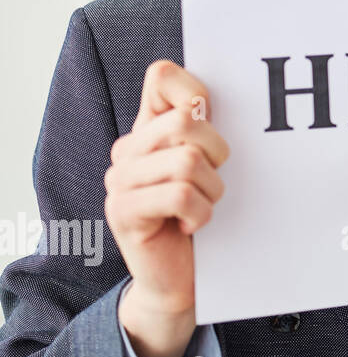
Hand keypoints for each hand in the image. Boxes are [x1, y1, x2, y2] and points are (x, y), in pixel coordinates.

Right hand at [105, 60, 228, 356]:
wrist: (182, 279)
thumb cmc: (202, 215)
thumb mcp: (209, 166)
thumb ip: (206, 129)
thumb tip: (219, 96)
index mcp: (149, 129)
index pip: (162, 77)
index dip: (195, 90)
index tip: (211, 118)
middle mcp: (128, 149)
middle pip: (184, 121)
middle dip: (217, 152)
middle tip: (213, 179)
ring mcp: (120, 180)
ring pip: (187, 161)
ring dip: (211, 190)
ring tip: (202, 206)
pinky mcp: (123, 212)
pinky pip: (180, 195)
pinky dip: (201, 213)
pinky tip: (191, 225)